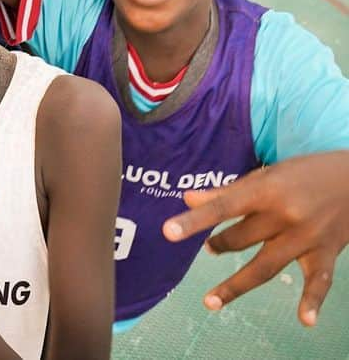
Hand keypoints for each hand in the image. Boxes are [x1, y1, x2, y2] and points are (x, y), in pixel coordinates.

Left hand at [163, 151, 348, 325]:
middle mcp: (286, 215)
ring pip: (266, 266)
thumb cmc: (304, 174)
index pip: (223, 206)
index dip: (195, 220)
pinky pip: (319, 282)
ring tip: (211, 298)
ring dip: (237, 284)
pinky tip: (305, 321)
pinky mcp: (327, 253)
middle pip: (242, 238)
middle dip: (220, 244)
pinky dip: (313, 302)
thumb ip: (227, 191)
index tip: (168, 232)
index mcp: (267, 190)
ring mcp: (307, 237)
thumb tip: (188, 199)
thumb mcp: (267, 174)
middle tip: (209, 247)